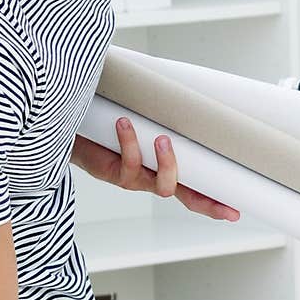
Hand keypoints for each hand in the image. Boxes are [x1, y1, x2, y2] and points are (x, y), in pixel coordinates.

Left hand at [71, 119, 239, 221]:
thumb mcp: (141, 117)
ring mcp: (133, 179)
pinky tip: (124, 123)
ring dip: (167, 162)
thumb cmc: (106, 120)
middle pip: (187, 197)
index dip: (215, 201)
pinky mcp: (112, 174)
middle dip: (207, 203)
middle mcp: (150, 178)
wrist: (64, 124)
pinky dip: (130, 143)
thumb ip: (160, 113)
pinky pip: (129, 166)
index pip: (195, 187)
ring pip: (162, 185)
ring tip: (162, 138)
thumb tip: (187, 89)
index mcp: (161, 167)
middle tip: (224, 203)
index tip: (235, 211)